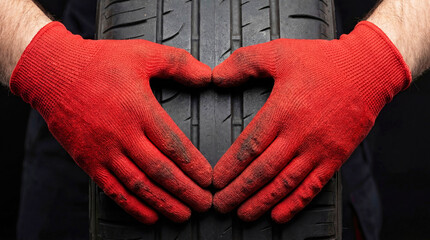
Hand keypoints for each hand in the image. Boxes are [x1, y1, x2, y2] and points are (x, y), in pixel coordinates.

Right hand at [10, 22, 212, 223]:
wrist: (52, 72)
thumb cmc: (99, 62)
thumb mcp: (142, 53)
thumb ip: (178, 64)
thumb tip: (208, 76)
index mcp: (139, 108)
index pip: (173, 144)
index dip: (193, 166)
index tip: (208, 179)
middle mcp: (122, 134)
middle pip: (160, 171)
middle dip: (185, 191)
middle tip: (204, 204)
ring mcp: (103, 150)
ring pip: (138, 185)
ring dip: (164, 203)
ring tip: (183, 215)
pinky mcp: (87, 160)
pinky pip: (112, 189)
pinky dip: (132, 206)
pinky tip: (149, 216)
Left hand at [212, 21, 410, 222]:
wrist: (369, 70)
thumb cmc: (323, 61)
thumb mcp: (279, 52)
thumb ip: (244, 63)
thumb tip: (215, 77)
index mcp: (282, 110)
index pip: (248, 147)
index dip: (229, 168)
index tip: (214, 181)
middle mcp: (299, 134)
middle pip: (262, 171)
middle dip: (238, 191)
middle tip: (220, 205)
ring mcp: (319, 149)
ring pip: (284, 184)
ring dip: (261, 202)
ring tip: (243, 215)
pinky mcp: (336, 157)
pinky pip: (313, 187)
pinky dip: (295, 204)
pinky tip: (279, 216)